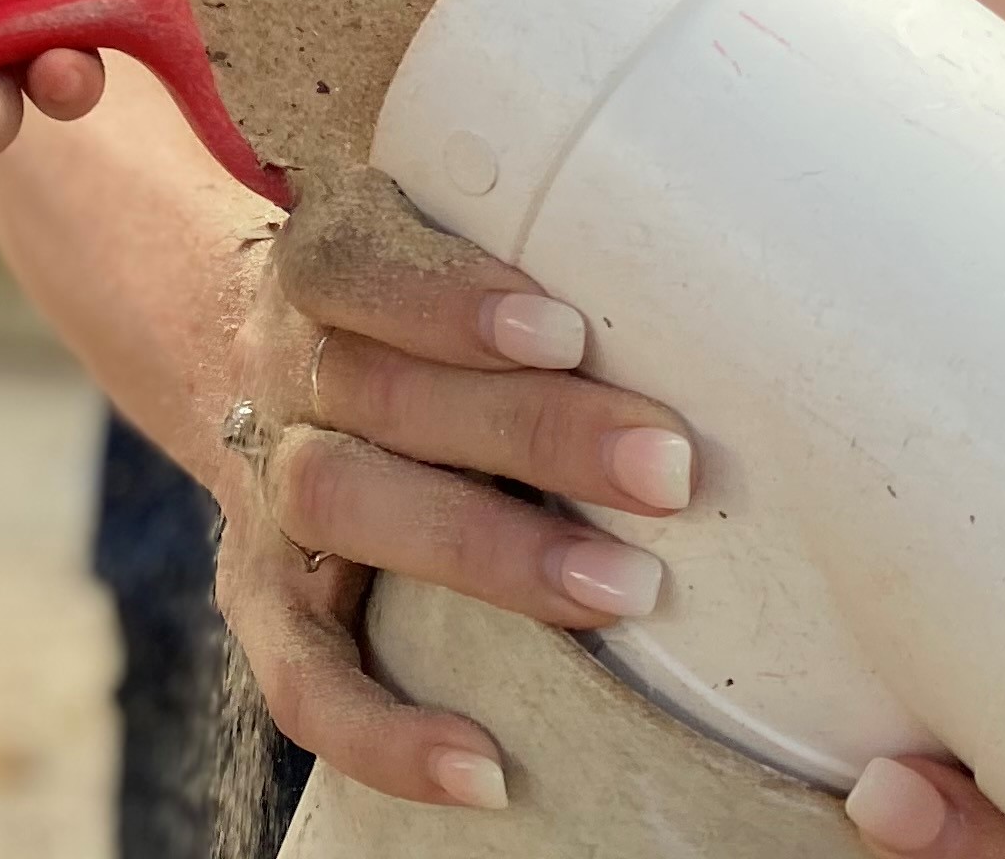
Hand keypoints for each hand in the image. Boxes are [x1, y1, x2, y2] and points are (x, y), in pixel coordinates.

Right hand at [212, 168, 695, 808]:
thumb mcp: (440, 238)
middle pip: (382, 394)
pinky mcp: (261, 594)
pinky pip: (302, 675)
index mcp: (324, 263)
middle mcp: (285, 369)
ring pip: (345, 507)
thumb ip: (542, 255)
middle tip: (669, 471)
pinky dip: (382, 731)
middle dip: (530, 433)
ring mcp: (268, 486)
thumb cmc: (415, 302)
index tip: (569, 330)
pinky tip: (481, 768)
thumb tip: (744, 280)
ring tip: (623, 592)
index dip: (448, 302)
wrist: (260, 357)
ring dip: (486, 553)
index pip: (360, 266)